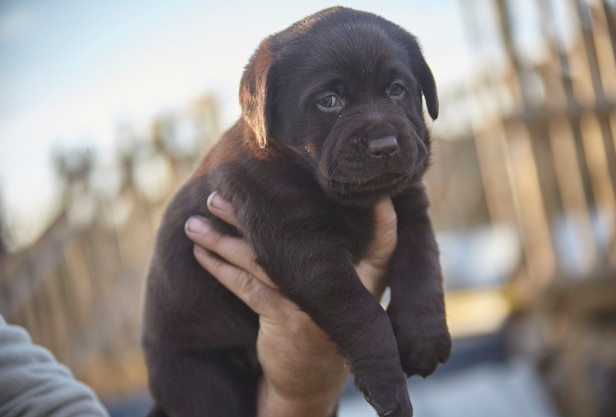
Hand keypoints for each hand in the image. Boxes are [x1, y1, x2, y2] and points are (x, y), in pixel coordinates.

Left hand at [184, 192, 396, 416]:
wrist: (309, 381)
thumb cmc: (326, 322)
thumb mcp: (349, 293)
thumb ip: (344, 256)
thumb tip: (305, 203)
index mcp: (367, 277)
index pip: (381, 237)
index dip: (377, 210)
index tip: (340, 178)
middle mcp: (344, 286)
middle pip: (298, 234)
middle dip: (252, 211)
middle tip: (221, 192)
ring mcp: (312, 302)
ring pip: (262, 255)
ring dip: (224, 235)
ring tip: (197, 218)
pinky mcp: (285, 318)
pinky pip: (244, 284)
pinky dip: (219, 265)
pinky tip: (200, 252)